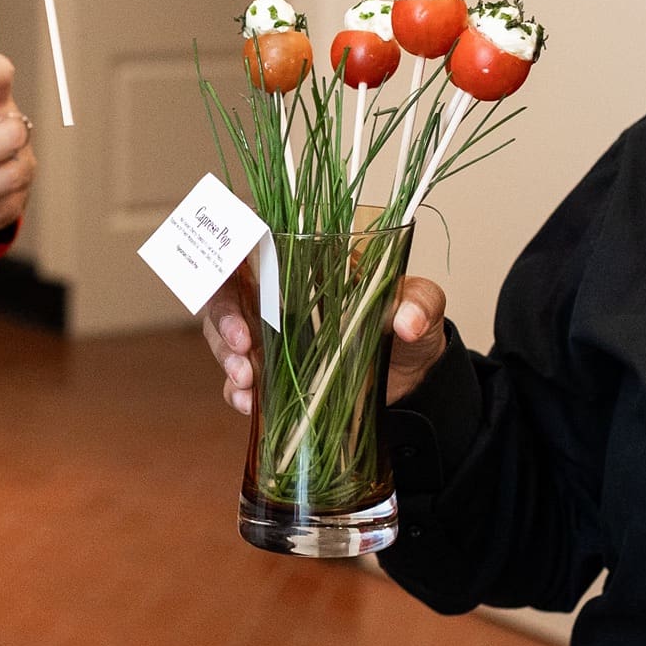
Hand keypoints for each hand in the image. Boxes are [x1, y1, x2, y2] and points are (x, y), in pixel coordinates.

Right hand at [202, 267, 447, 414]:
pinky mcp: (270, 374)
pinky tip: (248, 403)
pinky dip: (235, 392)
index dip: (229, 254)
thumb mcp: (422, 304)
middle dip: (223, 320)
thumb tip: (407, 322)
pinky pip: (237, 381)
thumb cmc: (411, 326)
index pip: (251, 242)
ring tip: (245, 380)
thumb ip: (419, 303)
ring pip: (223, 337)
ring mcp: (269, 336)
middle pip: (226, 294)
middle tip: (241, 346)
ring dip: (225, 358)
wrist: (413, 380)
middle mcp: (277, 295)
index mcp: (304, 262)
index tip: (230, 273)